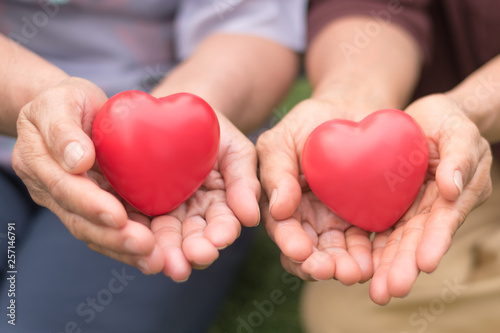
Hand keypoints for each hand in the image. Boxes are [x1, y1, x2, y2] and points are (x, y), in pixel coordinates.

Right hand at [12, 77, 163, 274]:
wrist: (71, 111)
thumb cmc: (66, 102)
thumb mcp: (60, 101)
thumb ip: (63, 129)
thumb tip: (78, 161)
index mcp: (39, 163)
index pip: (65, 189)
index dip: (91, 205)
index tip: (118, 216)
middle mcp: (53, 190)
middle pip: (80, 221)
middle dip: (113, 237)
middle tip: (145, 247)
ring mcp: (72, 203)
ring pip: (95, 233)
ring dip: (123, 249)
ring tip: (154, 259)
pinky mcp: (93, 207)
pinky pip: (109, 230)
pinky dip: (128, 246)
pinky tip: (154, 255)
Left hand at [150, 114, 260, 280]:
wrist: (176, 111)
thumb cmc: (213, 131)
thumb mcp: (236, 150)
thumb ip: (245, 182)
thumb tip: (252, 219)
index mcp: (220, 205)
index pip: (223, 223)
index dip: (222, 232)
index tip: (219, 239)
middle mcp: (193, 216)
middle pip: (194, 239)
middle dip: (195, 250)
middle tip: (194, 257)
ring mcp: (165, 214)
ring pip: (166, 239)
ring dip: (168, 253)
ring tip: (168, 264)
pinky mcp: (138, 209)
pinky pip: (136, 225)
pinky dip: (137, 237)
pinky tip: (137, 244)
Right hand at [257, 99, 373, 283]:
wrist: (352, 109)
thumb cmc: (310, 122)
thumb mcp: (282, 139)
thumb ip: (275, 170)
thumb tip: (277, 210)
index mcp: (282, 203)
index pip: (283, 229)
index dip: (290, 242)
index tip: (300, 251)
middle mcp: (308, 219)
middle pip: (311, 250)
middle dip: (319, 264)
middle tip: (331, 270)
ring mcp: (337, 221)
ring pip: (339, 252)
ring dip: (345, 266)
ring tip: (356, 272)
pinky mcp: (365, 219)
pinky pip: (368, 241)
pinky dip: (370, 254)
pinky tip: (375, 261)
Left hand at [369, 94, 492, 303]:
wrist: (426, 118)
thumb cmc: (448, 121)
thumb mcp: (458, 130)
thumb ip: (460, 156)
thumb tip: (453, 190)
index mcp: (457, 193)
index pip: (445, 221)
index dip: (435, 242)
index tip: (424, 264)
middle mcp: (435, 208)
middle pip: (419, 240)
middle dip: (405, 266)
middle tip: (389, 291)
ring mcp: (414, 209)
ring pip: (400, 241)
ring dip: (388, 266)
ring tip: (376, 292)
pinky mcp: (393, 205)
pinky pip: (382, 228)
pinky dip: (374, 249)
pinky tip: (361, 267)